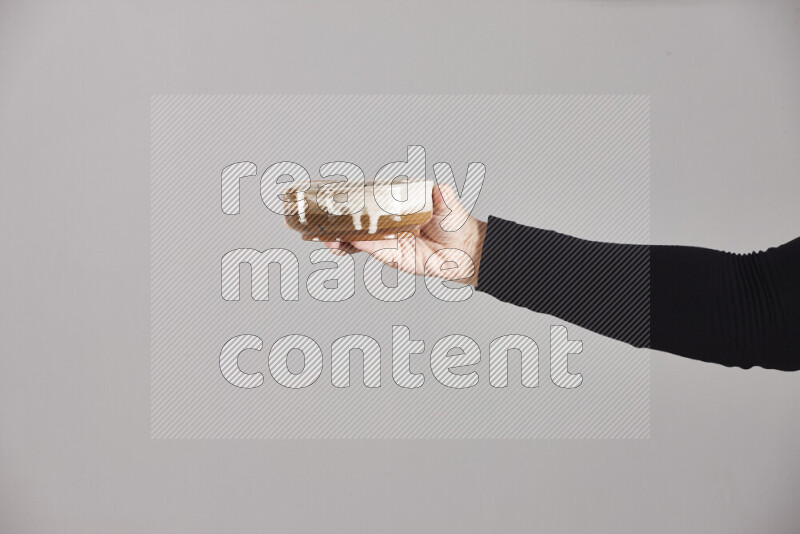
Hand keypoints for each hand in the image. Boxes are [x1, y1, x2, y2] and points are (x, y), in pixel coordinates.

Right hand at [325, 185, 487, 286]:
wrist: (465, 249)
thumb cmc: (454, 222)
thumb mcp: (445, 200)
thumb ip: (439, 193)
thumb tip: (437, 187)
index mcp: (393, 209)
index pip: (366, 204)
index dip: (347, 204)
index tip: (328, 202)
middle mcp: (386, 226)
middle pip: (355, 225)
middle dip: (335, 226)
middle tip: (319, 225)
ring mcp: (388, 243)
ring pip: (358, 241)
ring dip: (341, 240)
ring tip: (328, 239)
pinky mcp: (393, 258)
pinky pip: (374, 252)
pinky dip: (361, 248)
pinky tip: (349, 243)